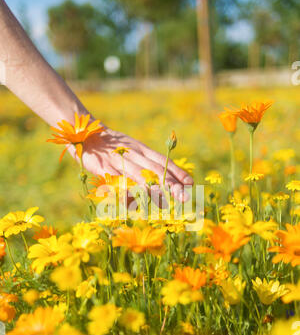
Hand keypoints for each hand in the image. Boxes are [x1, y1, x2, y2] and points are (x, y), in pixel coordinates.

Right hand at [68, 126, 193, 200]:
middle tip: (184, 197)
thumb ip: (145, 164)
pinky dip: (125, 190)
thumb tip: (162, 184)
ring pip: (139, 175)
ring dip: (154, 189)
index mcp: (142, 149)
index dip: (178, 172)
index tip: (191, 183)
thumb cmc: (112, 146)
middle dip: (171, 184)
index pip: (163, 161)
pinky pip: (117, 180)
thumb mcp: (132, 149)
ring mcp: (119, 160)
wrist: (84, 132)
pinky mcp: (103, 167)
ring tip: (166, 201)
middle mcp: (133, 154)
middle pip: (155, 170)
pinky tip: (134, 201)